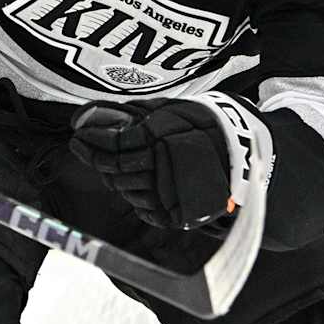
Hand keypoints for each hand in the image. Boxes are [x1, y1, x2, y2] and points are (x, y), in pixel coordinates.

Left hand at [69, 98, 233, 230]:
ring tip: (115, 166)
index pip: (113, 145)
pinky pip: (143, 210)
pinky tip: (137, 184)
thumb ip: (130, 114)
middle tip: (85, 147)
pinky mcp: (176, 214)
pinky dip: (135, 198)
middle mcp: (162, 169)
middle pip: (114, 170)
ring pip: (125, 190)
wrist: (245, 156)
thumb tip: (87, 116)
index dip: (91, 140)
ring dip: (115, 178)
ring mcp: (168, 195)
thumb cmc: (205, 126)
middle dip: (96, 159)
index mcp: (160, 140)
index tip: (77, 135)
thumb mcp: (168, 109)